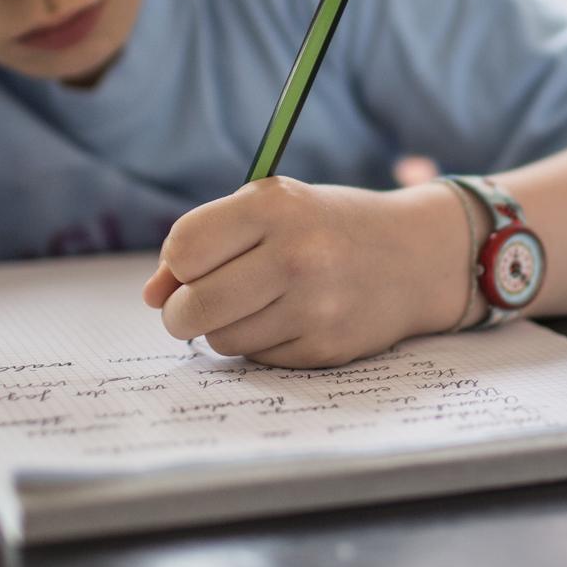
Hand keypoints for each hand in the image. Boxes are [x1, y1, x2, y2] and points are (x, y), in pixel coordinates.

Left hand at [142, 176, 465, 367]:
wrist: (416, 255)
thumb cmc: (324, 227)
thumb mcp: (270, 209)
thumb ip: (205, 242)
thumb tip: (151, 297)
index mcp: (275, 207)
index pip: (185, 247)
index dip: (176, 264)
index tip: (189, 266)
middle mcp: (297, 254)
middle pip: (193, 306)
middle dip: (180, 312)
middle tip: (189, 308)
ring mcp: (315, 306)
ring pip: (221, 340)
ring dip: (221, 329)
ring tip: (251, 305)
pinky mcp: (327, 347)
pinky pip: (258, 359)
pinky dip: (259, 345)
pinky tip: (287, 319)